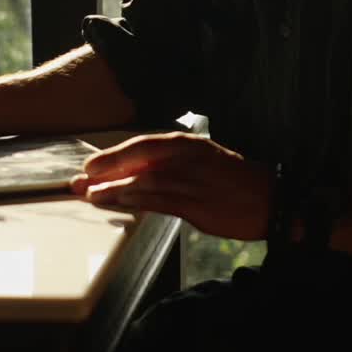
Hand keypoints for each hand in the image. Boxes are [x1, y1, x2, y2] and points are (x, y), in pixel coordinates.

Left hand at [70, 131, 271, 239]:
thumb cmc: (235, 181)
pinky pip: (160, 202)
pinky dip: (136, 202)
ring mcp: (192, 182)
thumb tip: (135, 173)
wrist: (272, 200)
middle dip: (106, 170)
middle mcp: (188, 158)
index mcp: (188, 144)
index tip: (90, 165)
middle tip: (79, 180)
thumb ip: (171, 165)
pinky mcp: (197, 206)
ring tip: (90, 195)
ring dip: (114, 189)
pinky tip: (119, 204)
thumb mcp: (203, 162)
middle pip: (138, 161)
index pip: (143, 146)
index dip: (114, 155)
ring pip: (144, 182)